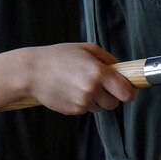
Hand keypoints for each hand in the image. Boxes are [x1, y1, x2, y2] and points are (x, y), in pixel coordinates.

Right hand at [0, 43, 136, 114]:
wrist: (30, 72)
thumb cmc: (58, 57)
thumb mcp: (86, 49)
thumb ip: (108, 59)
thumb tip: (123, 69)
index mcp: (98, 72)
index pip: (126, 92)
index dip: (130, 92)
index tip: (129, 90)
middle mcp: (91, 89)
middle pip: (115, 103)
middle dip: (112, 96)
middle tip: (102, 86)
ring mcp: (81, 102)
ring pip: (100, 108)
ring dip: (97, 100)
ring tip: (81, 85)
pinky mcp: (72, 110)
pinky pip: (86, 109)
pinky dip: (84, 103)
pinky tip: (72, 91)